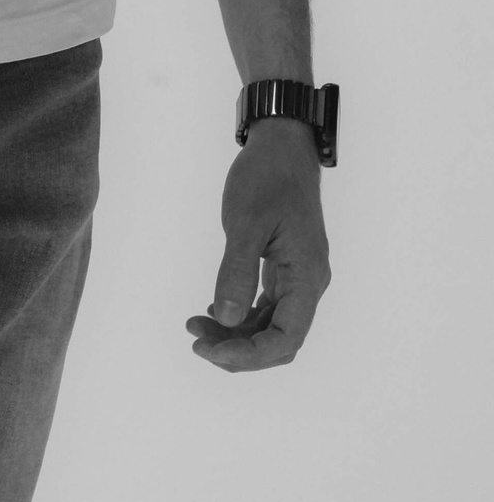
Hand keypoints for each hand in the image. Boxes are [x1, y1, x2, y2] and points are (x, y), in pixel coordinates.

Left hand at [186, 116, 331, 371]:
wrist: (282, 145)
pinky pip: (265, 308)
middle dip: (238, 350)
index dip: (248, 355)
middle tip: (195, 340)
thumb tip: (226, 319)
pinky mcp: (283, 269)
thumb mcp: (246, 222)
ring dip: (235, 335)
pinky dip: (239, 315)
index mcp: (307, 277)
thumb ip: (236, 271)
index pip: (286, 340)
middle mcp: (307, 284)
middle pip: (279, 341)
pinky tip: (211, 311)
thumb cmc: (267, 177)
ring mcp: (296, 278)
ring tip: (195, 325)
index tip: (209, 350)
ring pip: (270, 327)